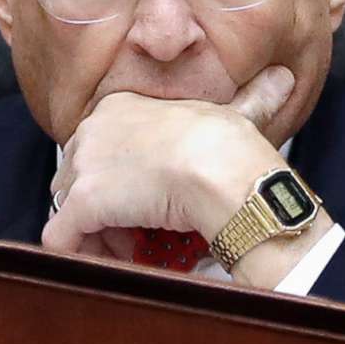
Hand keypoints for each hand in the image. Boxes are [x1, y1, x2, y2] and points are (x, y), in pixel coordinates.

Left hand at [42, 67, 296, 260]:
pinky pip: (61, 238)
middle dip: (105, 208)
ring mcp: (84, 167)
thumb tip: (284, 80)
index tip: (150, 198)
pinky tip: (119, 263)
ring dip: (99, 234)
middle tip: (141, 229)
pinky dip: (83, 256)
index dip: (122, 178)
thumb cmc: (232, 143)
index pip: (100, 147)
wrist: (222, 166)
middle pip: (77, 177)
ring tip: (138, 250)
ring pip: (69, 209)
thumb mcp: (239, 113)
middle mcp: (91, 131)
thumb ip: (254, 98)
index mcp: (120, 107)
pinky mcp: (82, 203)